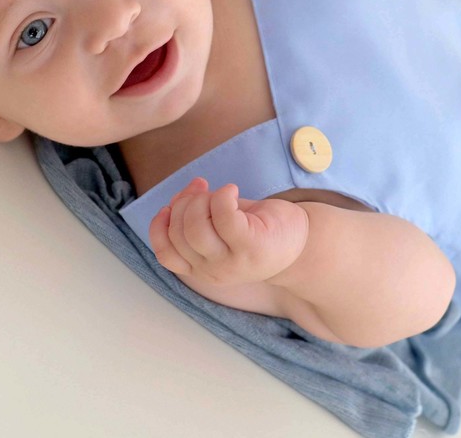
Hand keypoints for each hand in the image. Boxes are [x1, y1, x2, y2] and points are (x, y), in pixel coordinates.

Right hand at [149, 177, 309, 286]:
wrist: (301, 244)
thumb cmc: (258, 231)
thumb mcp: (221, 229)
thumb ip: (197, 217)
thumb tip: (181, 196)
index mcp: (202, 269)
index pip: (166, 255)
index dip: (159, 226)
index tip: (169, 206)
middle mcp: (214, 271)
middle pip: (179, 234)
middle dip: (185, 203)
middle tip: (203, 190)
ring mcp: (233, 262)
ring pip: (196, 228)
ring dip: (202, 201)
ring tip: (221, 193)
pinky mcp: (251, 246)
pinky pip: (225, 216)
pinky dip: (223, 196)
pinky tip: (233, 191)